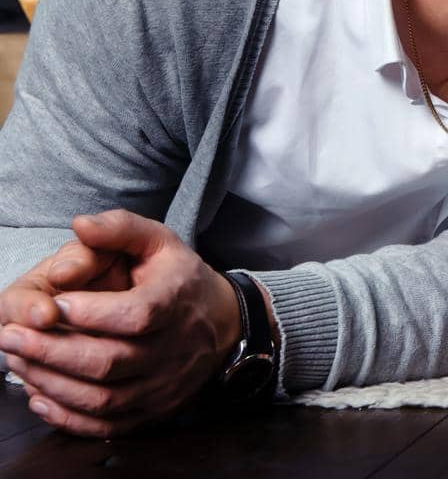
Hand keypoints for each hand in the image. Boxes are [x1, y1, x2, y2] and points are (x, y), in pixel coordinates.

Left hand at [0, 210, 240, 437]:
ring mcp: (163, 384)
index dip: (91, 314)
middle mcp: (174, 348)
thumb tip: (80, 225)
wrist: (223, 323)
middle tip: (11, 336)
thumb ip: (119, 229)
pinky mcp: (153, 409)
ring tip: (17, 361)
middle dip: (52, 351)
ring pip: (103, 398)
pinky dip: (69, 417)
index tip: (52, 305)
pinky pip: (107, 424)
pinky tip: (40, 396)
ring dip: (52, 383)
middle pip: (110, 361)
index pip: (136, 315)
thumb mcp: (159, 242)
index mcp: (176, 300)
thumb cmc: (180, 279)